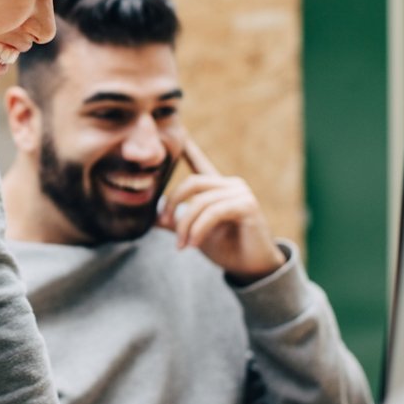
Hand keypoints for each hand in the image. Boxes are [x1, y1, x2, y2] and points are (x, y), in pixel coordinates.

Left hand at [155, 136, 286, 278]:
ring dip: (186, 225)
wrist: (250, 268)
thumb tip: (153, 217)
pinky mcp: (247, 205)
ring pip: (200, 202)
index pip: (200, 164)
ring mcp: (241, 193)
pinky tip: (194, 243)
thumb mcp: (195, 232)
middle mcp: (231, 185)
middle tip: (163, 223)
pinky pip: (213, 212)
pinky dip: (199, 229)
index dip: (189, 150)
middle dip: (172, 203)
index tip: (179, 134)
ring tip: (182, 245)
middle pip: (192, 183)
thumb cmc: (226, 248)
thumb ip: (177, 222)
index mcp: (218, 188)